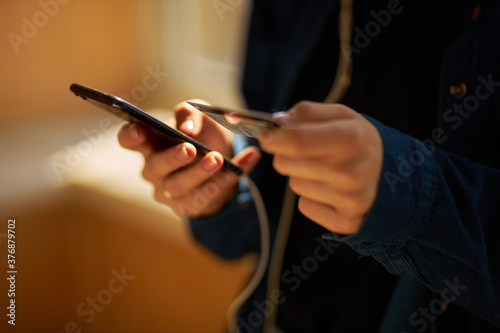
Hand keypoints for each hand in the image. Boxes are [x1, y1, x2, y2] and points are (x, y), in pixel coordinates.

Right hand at [118, 100, 260, 217]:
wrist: (221, 162)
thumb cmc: (201, 135)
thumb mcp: (198, 116)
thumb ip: (190, 113)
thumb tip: (188, 128)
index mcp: (150, 143)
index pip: (129, 140)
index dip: (130, 136)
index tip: (140, 130)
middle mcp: (154, 169)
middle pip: (155, 167)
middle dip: (172, 158)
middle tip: (190, 149)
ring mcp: (169, 191)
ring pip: (180, 186)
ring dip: (200, 172)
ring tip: (218, 159)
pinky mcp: (189, 206)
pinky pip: (208, 194)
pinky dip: (230, 177)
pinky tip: (249, 160)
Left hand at [259, 101, 382, 234]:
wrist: (395, 177)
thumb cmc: (360, 142)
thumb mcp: (342, 116)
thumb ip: (307, 113)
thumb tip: (275, 124)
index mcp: (352, 138)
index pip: (295, 141)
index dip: (273, 138)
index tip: (267, 136)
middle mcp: (352, 172)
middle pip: (286, 164)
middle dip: (286, 155)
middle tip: (306, 152)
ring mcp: (350, 201)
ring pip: (294, 185)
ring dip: (302, 176)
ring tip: (327, 171)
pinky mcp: (346, 222)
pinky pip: (305, 206)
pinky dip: (312, 198)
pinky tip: (332, 191)